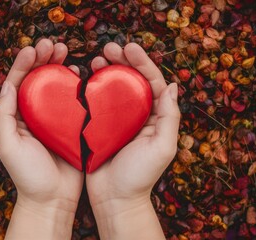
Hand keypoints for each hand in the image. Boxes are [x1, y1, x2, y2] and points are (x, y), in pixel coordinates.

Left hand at [0, 39, 83, 238]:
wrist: (53, 198)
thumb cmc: (28, 175)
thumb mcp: (8, 146)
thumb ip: (4, 116)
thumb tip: (7, 85)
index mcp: (17, 116)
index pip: (18, 83)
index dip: (24, 63)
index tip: (33, 49)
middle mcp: (34, 114)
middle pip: (37, 79)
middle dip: (43, 58)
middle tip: (53, 44)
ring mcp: (54, 118)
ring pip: (55, 85)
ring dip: (58, 65)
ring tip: (65, 51)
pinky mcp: (72, 124)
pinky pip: (73, 99)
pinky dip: (74, 83)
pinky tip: (79, 73)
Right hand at [86, 43, 180, 239]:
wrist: (114, 199)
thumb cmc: (140, 176)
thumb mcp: (162, 148)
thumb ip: (170, 117)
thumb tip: (172, 85)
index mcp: (155, 117)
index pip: (151, 82)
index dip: (142, 62)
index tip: (128, 47)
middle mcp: (137, 115)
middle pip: (132, 80)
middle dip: (122, 61)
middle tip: (108, 48)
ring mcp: (117, 120)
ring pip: (113, 88)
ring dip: (106, 71)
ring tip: (95, 60)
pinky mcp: (99, 127)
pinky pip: (97, 103)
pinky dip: (92, 88)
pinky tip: (83, 79)